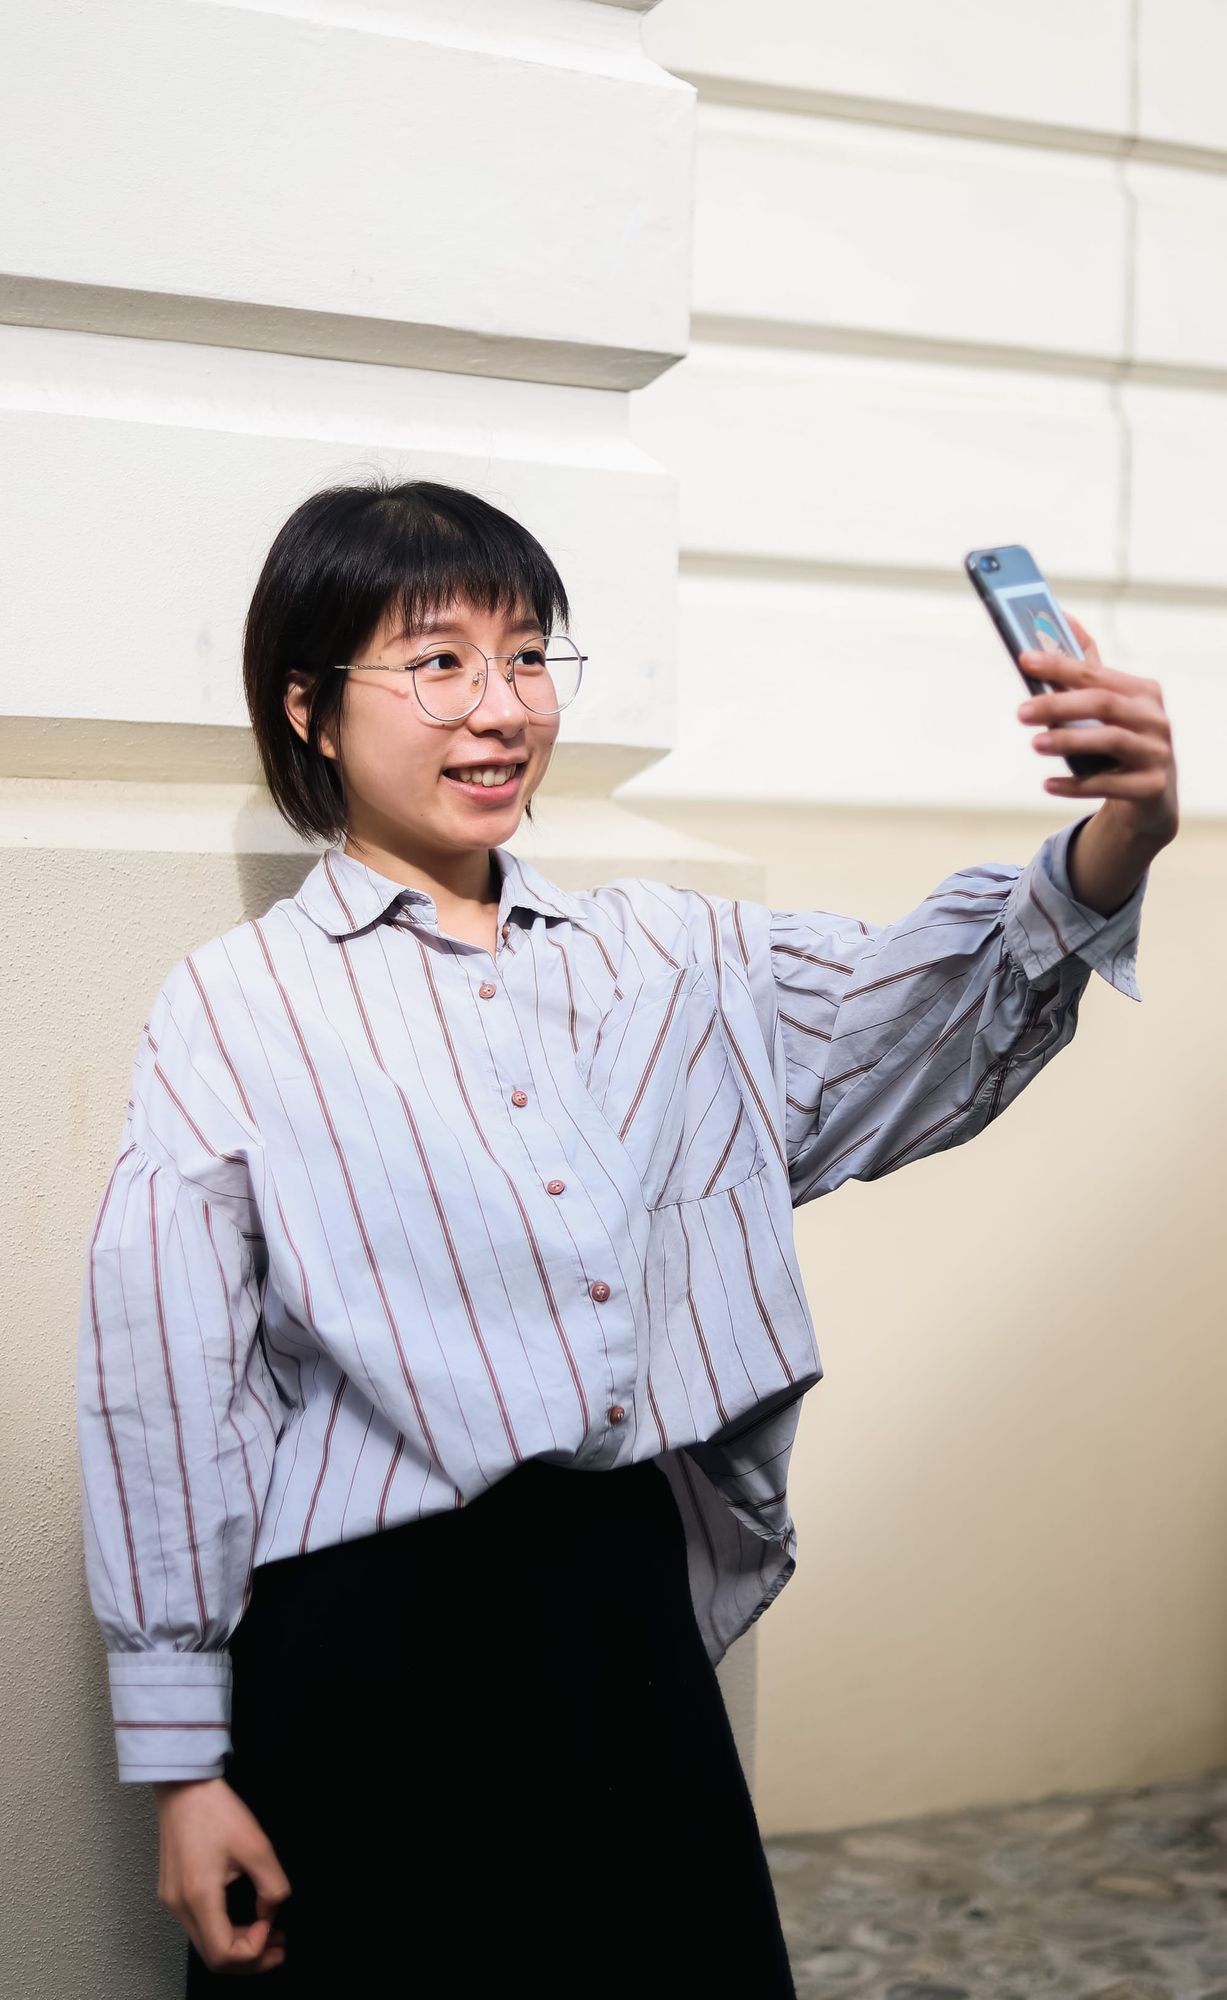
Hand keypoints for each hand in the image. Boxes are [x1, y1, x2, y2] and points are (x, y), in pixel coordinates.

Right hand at [155, 1777, 289, 1974]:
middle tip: (278, 1948)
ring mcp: (172, 1901)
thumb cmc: (215, 1809)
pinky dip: (222, 1931)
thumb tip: (270, 1912)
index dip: (253, 1952)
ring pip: (205, 1944)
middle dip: (249, 1958)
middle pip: (213, 1957)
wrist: (184, 1787)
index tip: (271, 1926)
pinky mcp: (172, 1893)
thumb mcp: (256, 1845)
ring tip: (266, 1933)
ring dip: (237, 1946)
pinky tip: (243, 1921)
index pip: (223, 1954)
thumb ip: (272, 1885)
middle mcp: (179, 1906)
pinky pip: (198, 1926)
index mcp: (198, 1896)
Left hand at [1016, 613, 1178, 844]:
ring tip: (1034, 744)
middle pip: (1103, 704)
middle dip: (1059, 704)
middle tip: (1021, 711)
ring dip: (1068, 741)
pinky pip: (1109, 785)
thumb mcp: (1109, 705)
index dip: (1059, 664)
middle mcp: (1155, 719)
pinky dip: (1076, 784)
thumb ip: (1086, 668)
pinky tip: (1048, 783)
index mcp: (1142, 692)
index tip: (1024, 659)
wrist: (1151, 795)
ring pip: (1110, 740)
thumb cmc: (1121, 739)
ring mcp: (1157, 753)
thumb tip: (1063, 618)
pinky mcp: (1151, 787)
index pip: (1095, 674)